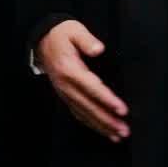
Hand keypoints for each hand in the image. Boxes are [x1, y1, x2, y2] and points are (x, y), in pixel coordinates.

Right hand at [36, 20, 129, 141]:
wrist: (43, 40)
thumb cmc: (63, 35)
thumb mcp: (74, 30)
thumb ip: (87, 40)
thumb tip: (99, 49)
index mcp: (70, 70)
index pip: (92, 88)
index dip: (107, 100)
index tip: (122, 110)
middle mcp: (66, 85)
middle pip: (89, 106)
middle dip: (107, 120)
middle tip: (124, 130)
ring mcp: (64, 93)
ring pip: (83, 114)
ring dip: (101, 126)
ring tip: (117, 136)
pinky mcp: (65, 96)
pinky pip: (78, 113)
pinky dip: (91, 124)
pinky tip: (103, 131)